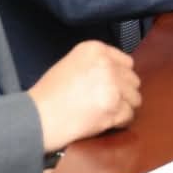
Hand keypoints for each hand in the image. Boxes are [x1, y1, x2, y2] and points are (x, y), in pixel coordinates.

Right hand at [26, 41, 140, 152]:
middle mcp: (107, 65)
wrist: (37, 118)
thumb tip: (117, 72)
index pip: (126, 62)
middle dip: (124, 92)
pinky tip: (107, 122)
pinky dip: (120, 121)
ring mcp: (112, 87)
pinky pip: (129, 115)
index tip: (113, 86)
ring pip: (135, 98)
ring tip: (107, 112)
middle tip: (109, 101)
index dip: (120, 76)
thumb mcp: (71, 64)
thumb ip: (96, 63)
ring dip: (124, 107)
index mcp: (95, 50)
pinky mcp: (113, 108)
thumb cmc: (48, 95)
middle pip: (133, 80)